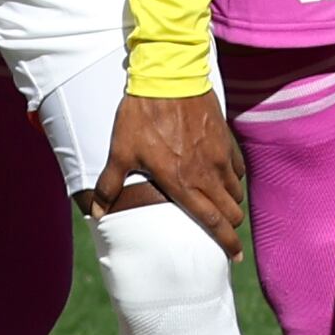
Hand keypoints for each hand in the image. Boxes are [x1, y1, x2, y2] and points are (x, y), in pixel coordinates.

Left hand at [88, 89, 248, 258]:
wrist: (168, 77)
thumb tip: (96, 212)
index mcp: (182, 183)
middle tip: (224, 232)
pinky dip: (233, 177)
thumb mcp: (121, 151)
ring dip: (230, 202)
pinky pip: (237, 167)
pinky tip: (223, 175)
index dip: (226, 243)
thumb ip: (110, 185)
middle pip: (231, 211)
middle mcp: (206, 173)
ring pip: (235, 191)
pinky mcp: (224, 138)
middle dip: (230, 226)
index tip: (234, 258)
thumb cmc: (142, 116)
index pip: (212, 222)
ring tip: (220, 204)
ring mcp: (218, 155)